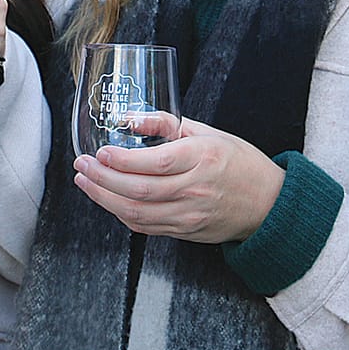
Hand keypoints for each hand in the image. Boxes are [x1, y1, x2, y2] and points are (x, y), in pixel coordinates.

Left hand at [72, 116, 285, 242]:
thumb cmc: (238, 162)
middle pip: (140, 191)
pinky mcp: (184, 232)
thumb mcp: (208, 132)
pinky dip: (121, 213)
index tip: (100, 152)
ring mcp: (189, 216)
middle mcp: (195, 190)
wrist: (267, 204)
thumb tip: (129, 117)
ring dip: (104, 198)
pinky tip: (107, 198)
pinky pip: (145, 226)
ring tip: (85, 181)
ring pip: (137, 213)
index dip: (123, 161)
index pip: (156, 164)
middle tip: (82, 165)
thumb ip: (166, 124)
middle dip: (103, 179)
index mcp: (203, 159)